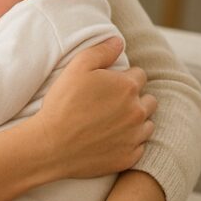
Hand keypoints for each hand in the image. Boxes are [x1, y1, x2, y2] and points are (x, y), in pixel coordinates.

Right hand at [35, 37, 156, 178]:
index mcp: (128, 87)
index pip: (140, 75)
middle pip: (149, 100)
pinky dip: (130, 142)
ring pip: (147, 124)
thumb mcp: (78, 66)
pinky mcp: (128, 158)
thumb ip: (102, 50)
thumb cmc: (63, 103)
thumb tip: (119, 41)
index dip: (125, 77)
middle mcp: (137, 112)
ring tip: (113, 121)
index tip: (109, 85)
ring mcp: (134, 137)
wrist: (51, 145)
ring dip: (136, 121)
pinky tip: (111, 139)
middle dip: (135, 99)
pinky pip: (139, 147)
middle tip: (112, 103)